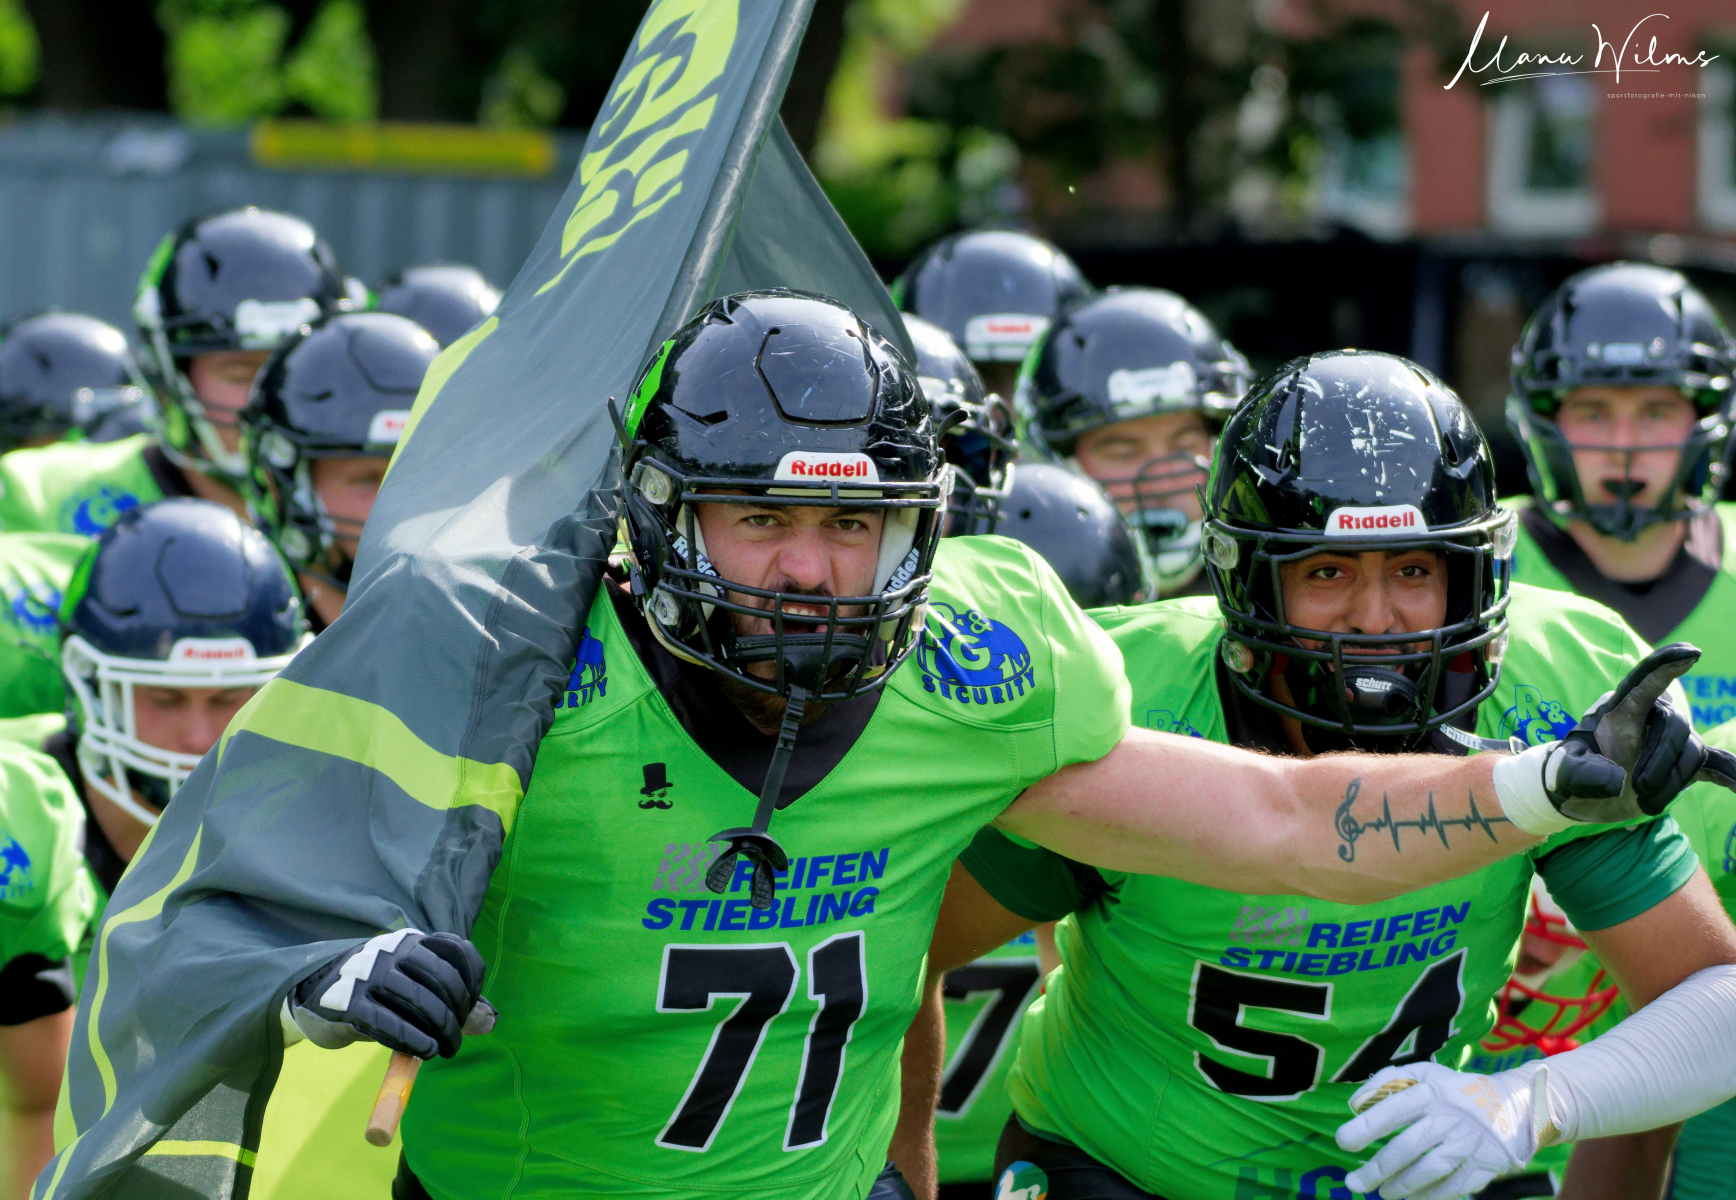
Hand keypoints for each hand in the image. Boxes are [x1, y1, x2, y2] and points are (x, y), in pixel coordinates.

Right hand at [290, 929, 489, 1059]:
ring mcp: (370, 974)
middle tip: (456, 1040)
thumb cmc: (375, 991)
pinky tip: (426, 1050)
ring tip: (444, 1049)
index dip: (472, 981)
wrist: (316, 994)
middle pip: (442, 978)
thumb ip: (444, 994)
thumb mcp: (408, 980)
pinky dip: (414, 1039)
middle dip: (457, 1012)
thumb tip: (485, 1019)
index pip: (457, 951)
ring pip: (419, 1000)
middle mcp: (393, 950)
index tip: (472, 1007)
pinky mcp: (350, 1002)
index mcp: (412, 941)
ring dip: (440, 1030)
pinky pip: (390, 1022)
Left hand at [1336, 1062, 1550, 1199]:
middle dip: (1376, 1169)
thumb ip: (1387, 1081)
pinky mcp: (1484, 1166)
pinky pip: (1454, 1187)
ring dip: (1401, 1186)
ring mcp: (1468, 1144)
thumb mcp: (1424, 1073)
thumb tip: (1356, 1102)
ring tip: (1383, 1193)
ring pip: (1429, 1170)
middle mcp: (1448, 1119)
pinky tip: (1412, 1199)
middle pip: (1407, 1148)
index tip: (1342, 1142)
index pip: (1392, 1110)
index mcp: (1431, 1093)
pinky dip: (1430, 1196)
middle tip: (1353, 1183)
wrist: (1513, 1105)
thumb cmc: (1455, 1090)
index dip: (1365, 1127)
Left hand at [1556, 643, 1735, 819]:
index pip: (1644, 681)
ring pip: (1691, 751)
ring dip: (1673, 781)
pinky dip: (1731, 774)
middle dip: (1661, 759)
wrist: (1583, 797)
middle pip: (1675, 724)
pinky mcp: (1684, 765)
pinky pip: (1716, 765)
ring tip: (1645, 801)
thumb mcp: (1563, 774)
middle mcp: (1649, 718)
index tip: (1692, 653)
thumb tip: (1617, 781)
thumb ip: (1582, 774)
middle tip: (1638, 788)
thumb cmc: (1569, 776)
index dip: (1666, 665)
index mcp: (1618, 709)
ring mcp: (1669, 741)